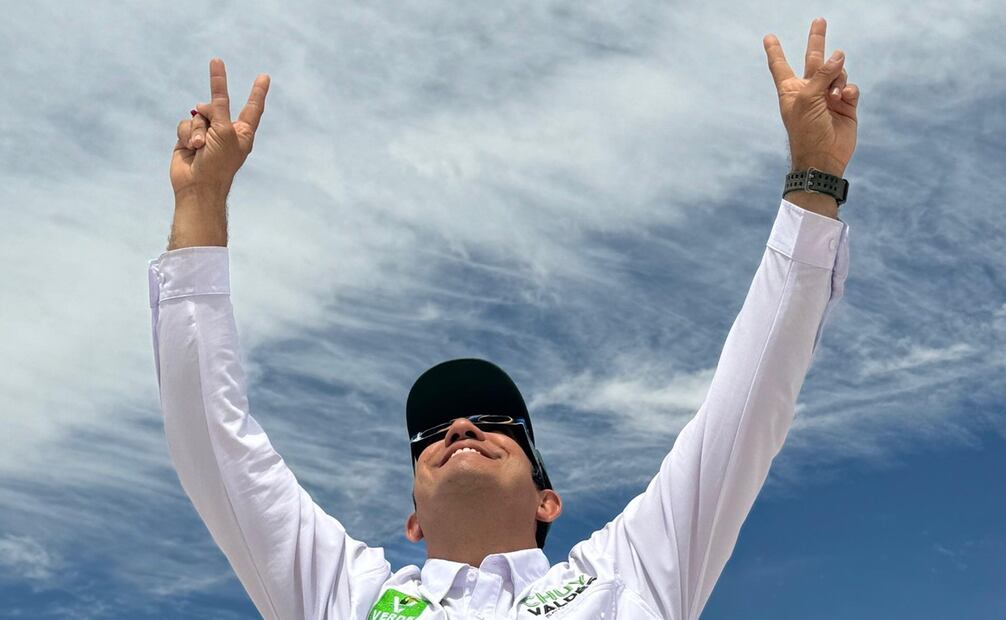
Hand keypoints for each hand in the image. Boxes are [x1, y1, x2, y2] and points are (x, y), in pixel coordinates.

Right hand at [171, 58, 269, 202]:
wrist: (198, 185)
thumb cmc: (218, 162)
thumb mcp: (224, 131)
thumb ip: (218, 109)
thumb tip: (201, 105)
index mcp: (243, 132)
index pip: (252, 107)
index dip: (258, 91)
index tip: (264, 76)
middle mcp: (226, 131)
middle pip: (217, 104)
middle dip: (212, 104)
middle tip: (213, 99)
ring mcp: (207, 134)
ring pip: (198, 114)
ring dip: (197, 129)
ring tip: (200, 147)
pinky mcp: (189, 138)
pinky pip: (185, 124)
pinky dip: (186, 134)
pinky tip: (190, 149)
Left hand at [763, 18, 859, 176]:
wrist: (822, 156)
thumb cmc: (806, 129)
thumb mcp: (807, 98)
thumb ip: (821, 74)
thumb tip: (838, 54)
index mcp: (791, 89)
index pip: (780, 65)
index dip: (775, 51)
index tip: (768, 37)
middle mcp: (809, 89)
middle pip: (814, 59)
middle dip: (817, 40)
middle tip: (819, 20)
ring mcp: (828, 96)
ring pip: (838, 72)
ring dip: (837, 79)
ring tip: (833, 96)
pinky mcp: (846, 104)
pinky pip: (850, 87)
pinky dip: (848, 91)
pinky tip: (843, 100)